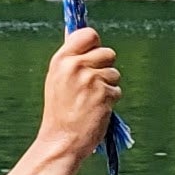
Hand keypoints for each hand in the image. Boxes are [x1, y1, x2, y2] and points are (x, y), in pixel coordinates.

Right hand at [36, 27, 121, 167]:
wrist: (61, 140)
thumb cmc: (60, 112)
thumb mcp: (57, 80)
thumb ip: (70, 59)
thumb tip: (79, 35)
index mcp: (62, 59)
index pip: (88, 34)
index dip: (95, 43)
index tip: (94, 54)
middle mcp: (75, 66)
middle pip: (108, 52)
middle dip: (105, 67)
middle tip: (91, 85)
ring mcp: (90, 80)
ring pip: (114, 73)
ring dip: (108, 86)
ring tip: (91, 100)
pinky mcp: (104, 94)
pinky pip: (117, 90)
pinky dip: (110, 101)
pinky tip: (96, 109)